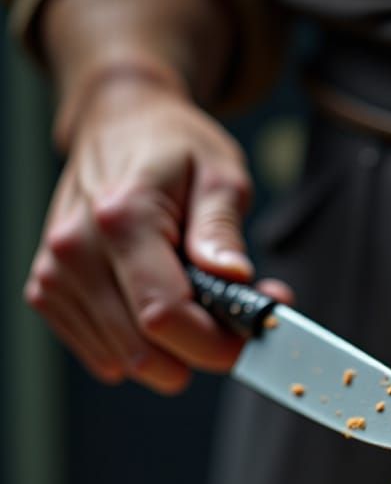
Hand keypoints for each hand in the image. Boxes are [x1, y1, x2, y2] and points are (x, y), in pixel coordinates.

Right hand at [24, 74, 291, 392]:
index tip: (249, 339)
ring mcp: (55, 274)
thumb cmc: (173, 148)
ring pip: (123, 360)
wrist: (118, 123)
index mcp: (122, 218)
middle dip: (200, 352)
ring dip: (172, 352)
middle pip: (143, 350)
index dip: (215, 345)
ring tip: (197, 305)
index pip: (165, 317)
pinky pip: (103, 353)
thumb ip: (223, 229)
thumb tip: (234, 277)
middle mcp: (76, 249)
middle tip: (231, 321)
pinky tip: (158, 308)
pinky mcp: (48, 292)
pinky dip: (140, 347)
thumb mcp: (220, 174)